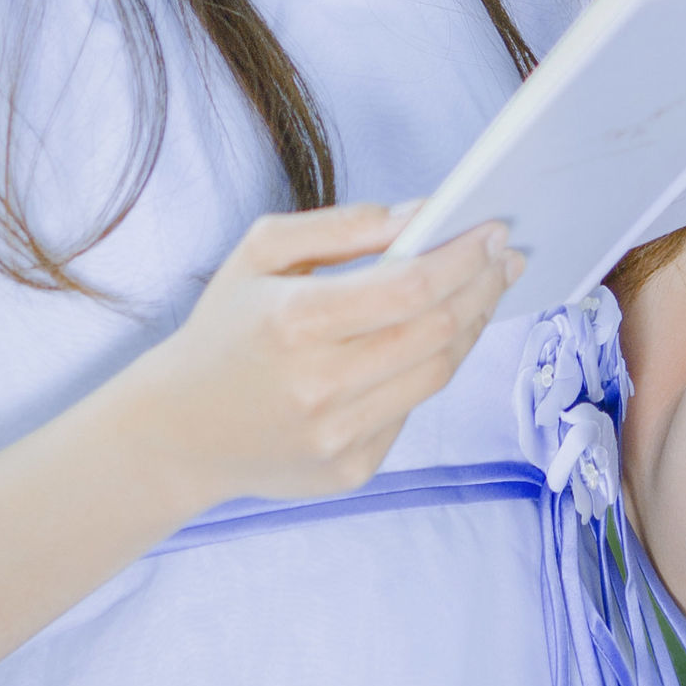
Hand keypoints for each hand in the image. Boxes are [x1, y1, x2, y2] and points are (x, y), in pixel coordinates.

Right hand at [111, 202, 518, 510]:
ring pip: (437, 374)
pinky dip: (426, 370)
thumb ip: (343, 225)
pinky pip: (410, 410)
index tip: (496, 231)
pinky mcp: (350, 470)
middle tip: (506, 257)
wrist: (178, 432)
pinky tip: (429, 341)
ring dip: (470, 327)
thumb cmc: (226, 329)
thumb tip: (423, 215)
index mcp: (294, 319)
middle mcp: (319, 384)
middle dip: (482, 286)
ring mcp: (337, 435)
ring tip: (481, 293)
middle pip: (438, 330)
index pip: (410, 285)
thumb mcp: (260, 252)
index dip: (464, 256)